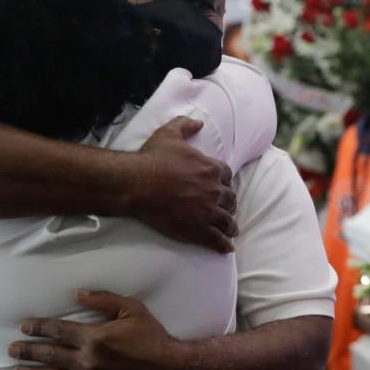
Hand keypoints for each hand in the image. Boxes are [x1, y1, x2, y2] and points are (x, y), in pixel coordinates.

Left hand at [9, 290, 180, 369]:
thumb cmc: (152, 337)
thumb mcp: (132, 309)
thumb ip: (103, 300)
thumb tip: (77, 294)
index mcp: (94, 337)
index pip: (58, 330)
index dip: (38, 328)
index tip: (24, 327)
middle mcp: (87, 361)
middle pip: (50, 355)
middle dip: (28, 351)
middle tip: (11, 350)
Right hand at [130, 117, 237, 251]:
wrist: (138, 183)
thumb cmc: (153, 158)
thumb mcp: (169, 134)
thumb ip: (186, 125)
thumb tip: (199, 122)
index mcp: (211, 169)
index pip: (228, 177)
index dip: (226, 183)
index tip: (223, 188)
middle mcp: (214, 191)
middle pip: (230, 200)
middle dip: (229, 205)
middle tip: (227, 210)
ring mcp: (208, 211)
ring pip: (227, 221)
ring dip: (230, 226)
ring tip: (231, 230)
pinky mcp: (198, 229)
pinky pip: (217, 240)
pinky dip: (224, 245)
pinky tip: (227, 248)